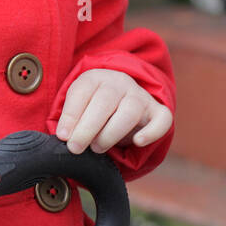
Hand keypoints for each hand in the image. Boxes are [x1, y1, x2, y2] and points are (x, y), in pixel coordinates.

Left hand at [55, 68, 173, 154]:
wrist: (120, 100)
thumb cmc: (92, 107)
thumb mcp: (78, 106)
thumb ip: (71, 118)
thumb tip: (64, 137)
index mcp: (95, 78)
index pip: (82, 92)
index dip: (71, 116)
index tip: (63, 136)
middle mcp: (119, 83)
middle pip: (104, 102)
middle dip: (87, 128)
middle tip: (76, 147)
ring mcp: (141, 96)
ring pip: (129, 112)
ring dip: (111, 133)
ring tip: (97, 148)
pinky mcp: (158, 111)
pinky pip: (162, 119)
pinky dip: (151, 132)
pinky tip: (137, 142)